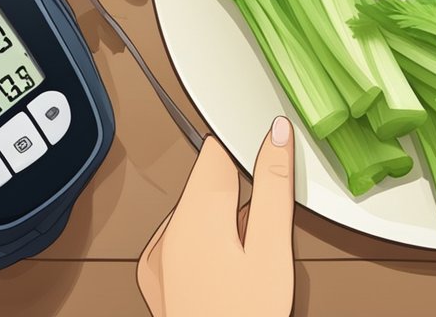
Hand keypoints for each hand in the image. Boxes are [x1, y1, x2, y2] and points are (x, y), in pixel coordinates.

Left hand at [138, 117, 297, 316]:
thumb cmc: (246, 315)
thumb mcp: (272, 248)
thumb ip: (274, 185)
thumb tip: (276, 136)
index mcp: (196, 216)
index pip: (217, 153)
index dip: (247, 147)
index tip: (268, 151)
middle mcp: (169, 233)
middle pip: (207, 183)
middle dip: (240, 188)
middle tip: (266, 219)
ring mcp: (159, 259)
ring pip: (195, 213)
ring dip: (224, 217)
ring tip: (250, 250)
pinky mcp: (159, 279)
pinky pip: (183, 241)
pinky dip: (207, 242)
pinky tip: (229, 266)